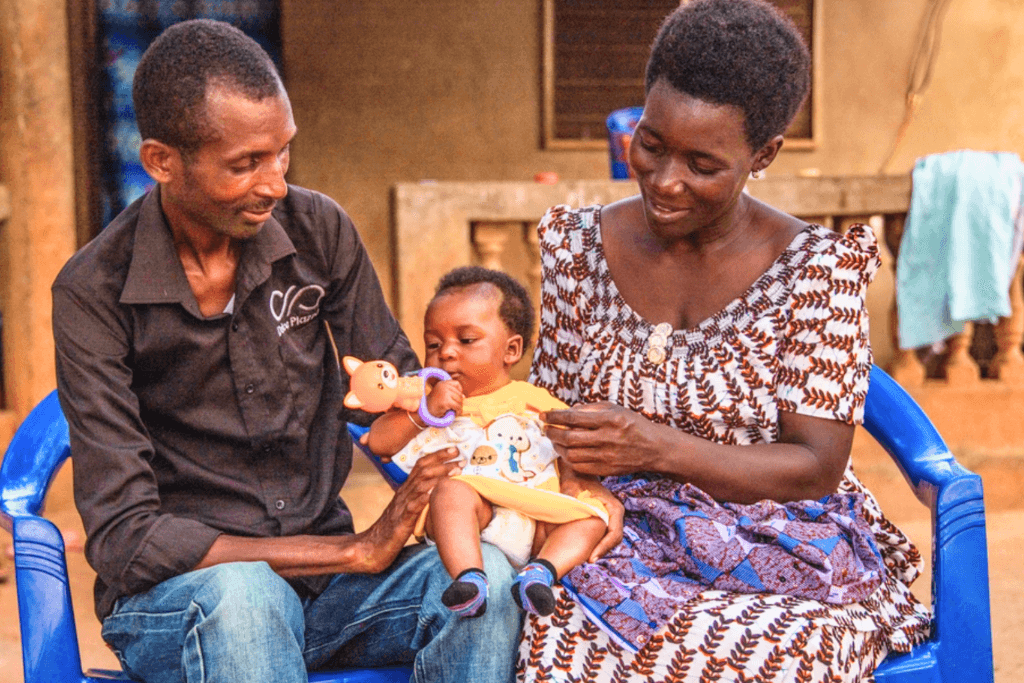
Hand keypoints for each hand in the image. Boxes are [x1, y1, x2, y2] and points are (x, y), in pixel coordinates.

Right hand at [361, 446, 462, 570]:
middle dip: (441, 460)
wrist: (372, 547)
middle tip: (459, 454)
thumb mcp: (407, 509)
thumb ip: (419, 498)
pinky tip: (433, 493)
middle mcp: (404, 493)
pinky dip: (423, 498)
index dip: (437, 455)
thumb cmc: (392, 529)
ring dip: (438, 476)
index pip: (421, 466)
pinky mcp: (401, 522)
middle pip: (422, 470)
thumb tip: (438, 491)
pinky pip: (412, 507)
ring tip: (455, 470)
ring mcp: (402, 506)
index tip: (454, 449)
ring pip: (420, 485)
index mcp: (406, 490)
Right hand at [425, 379, 462, 418]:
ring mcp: (444, 393)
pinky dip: (458, 411)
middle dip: (460, 401)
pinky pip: (457, 406)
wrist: (426, 411)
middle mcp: (443, 386)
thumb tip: (464, 396)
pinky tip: (455, 413)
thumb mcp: (442, 394)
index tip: (457, 397)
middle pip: (459, 393)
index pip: (456, 383)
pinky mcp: (446, 401)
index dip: (459, 390)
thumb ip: (451, 392)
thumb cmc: (435, 404)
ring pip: (459, 400)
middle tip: (457, 407)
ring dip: (459, 407)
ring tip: (456, 411)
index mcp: (442, 383)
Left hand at [543, 402, 669, 476]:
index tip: (543, 415)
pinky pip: (580, 466)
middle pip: (569, 438)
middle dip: (552, 433)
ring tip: (555, 440)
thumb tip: (567, 411)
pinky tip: (566, 452)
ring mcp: (607, 456)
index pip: (574, 418)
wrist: (653, 448)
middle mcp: (607, 438)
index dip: (554, 417)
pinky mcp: (607, 470)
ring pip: (571, 454)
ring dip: (558, 447)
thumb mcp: (614, 409)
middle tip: (546, 429)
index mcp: (609, 419)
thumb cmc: (632, 424)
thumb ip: (590, 409)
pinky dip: (568, 459)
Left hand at [555, 463, 623, 561]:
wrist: (575, 473)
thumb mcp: (571, 486)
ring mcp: (610, 519)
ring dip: (598, 550)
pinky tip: (582, 552)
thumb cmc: (574, 479)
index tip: (590, 557)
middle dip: (601, 552)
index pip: (614, 533)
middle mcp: (615, 514)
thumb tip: (568, 507)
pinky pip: (602, 537)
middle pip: (613, 540)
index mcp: (613, 507)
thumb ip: (570, 496)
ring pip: (608, 541)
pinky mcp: (603, 522)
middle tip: (586, 562)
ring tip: (582, 560)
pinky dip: (594, 545)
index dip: (603, 547)